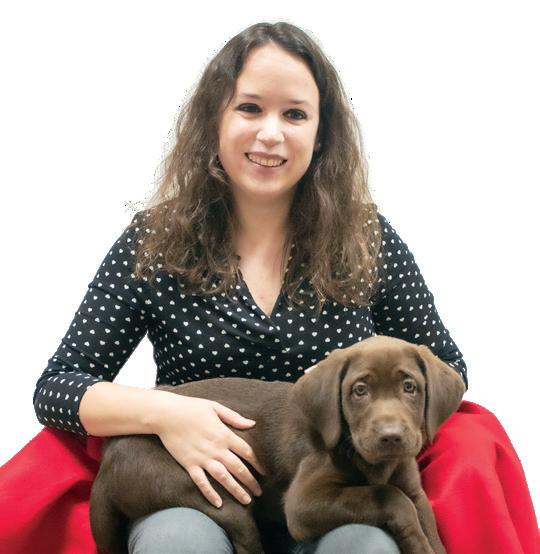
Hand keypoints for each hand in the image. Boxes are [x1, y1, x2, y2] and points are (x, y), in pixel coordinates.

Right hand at [153, 394, 265, 508]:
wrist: (166, 414)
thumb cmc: (191, 407)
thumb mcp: (215, 407)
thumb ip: (234, 417)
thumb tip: (252, 423)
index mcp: (224, 434)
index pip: (247, 452)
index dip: (258, 463)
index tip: (264, 472)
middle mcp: (216, 449)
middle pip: (238, 468)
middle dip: (250, 481)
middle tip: (259, 492)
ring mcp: (202, 458)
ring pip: (223, 478)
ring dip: (236, 490)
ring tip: (246, 501)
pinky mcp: (189, 464)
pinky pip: (201, 482)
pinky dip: (210, 493)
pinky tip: (218, 504)